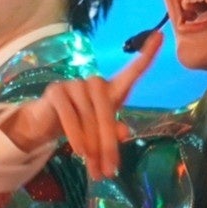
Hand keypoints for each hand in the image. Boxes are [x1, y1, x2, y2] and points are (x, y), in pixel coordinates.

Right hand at [0, 30, 160, 177]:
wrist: (45, 127)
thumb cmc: (80, 128)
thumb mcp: (100, 134)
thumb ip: (114, 133)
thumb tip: (124, 134)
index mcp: (111, 90)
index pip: (132, 71)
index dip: (146, 54)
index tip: (160, 36)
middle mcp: (94, 83)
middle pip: (108, 111)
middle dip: (109, 144)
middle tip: (110, 171)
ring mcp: (75, 84)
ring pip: (89, 117)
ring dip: (92, 147)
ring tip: (94, 170)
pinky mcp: (57, 91)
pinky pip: (69, 116)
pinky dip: (75, 136)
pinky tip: (79, 152)